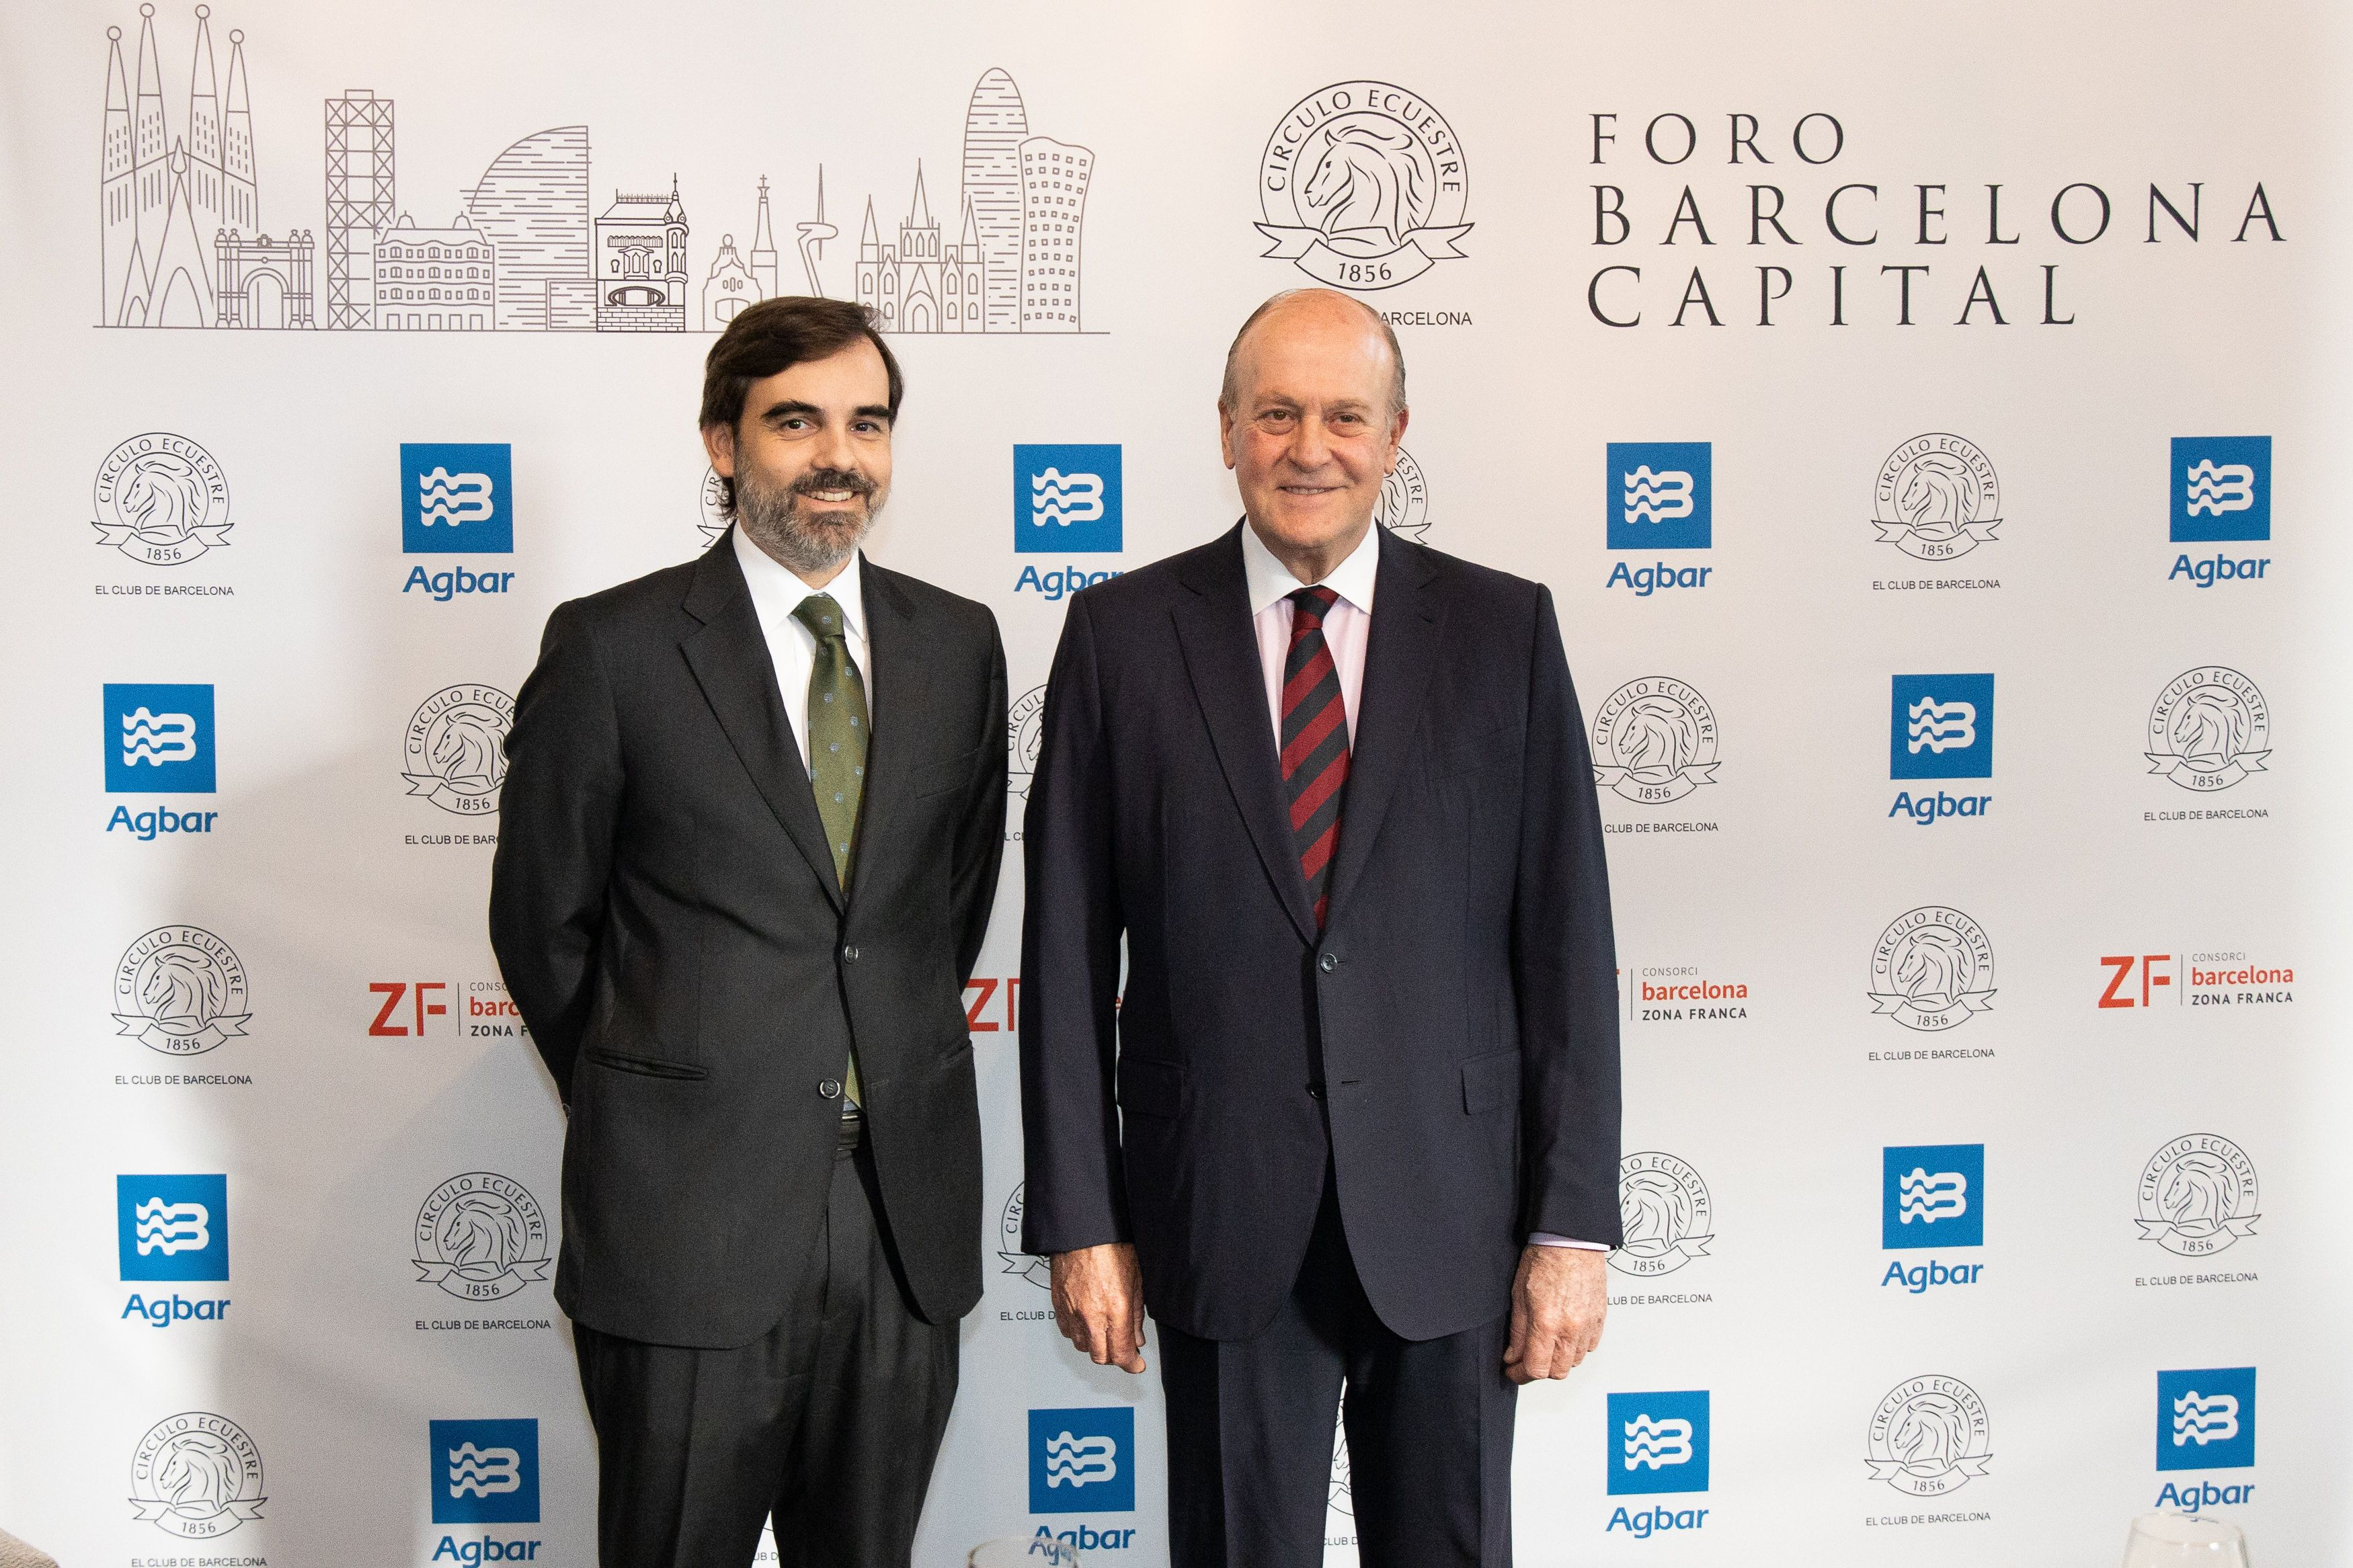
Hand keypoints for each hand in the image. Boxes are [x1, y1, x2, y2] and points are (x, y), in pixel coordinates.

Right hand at [1050, 1243, 1147, 1372]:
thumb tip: (1137, 1338)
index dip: (1131, 1364)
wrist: (1082, 1230)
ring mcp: (1072, 1312)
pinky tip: (1088, 1323)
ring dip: (1096, 1346)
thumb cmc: (1110, 1246)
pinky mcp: (1058, 1305)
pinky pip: (1068, 1332)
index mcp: (1115, 1310)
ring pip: (1083, 1347)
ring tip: (1106, 1334)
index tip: (1136, 1364)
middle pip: (1101, 1357)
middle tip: (1124, 1349)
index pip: (1121, 1354)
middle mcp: (1091, 1315)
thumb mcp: (1135, 1279)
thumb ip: (1136, 1314)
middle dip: (1114, 1357)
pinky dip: (1079, 1334)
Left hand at [1503, 1244, 1606, 1383]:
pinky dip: (1575, 1348)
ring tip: (1546, 1344)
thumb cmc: (1544, 1260)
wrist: (1571, 1241)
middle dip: (1539, 1370)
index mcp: (1547, 1323)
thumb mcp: (1519, 1296)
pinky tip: (1564, 1335)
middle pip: (1557, 1372)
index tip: (1513, 1371)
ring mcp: (1589, 1325)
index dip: (1520, 1375)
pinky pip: (1589, 1347)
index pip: (1535, 1369)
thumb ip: (1518, 1332)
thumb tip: (1513, 1356)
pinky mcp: (1600, 1319)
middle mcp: (1571, 1329)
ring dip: (1558, 1360)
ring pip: (1574, 1362)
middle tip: (1527, 1359)